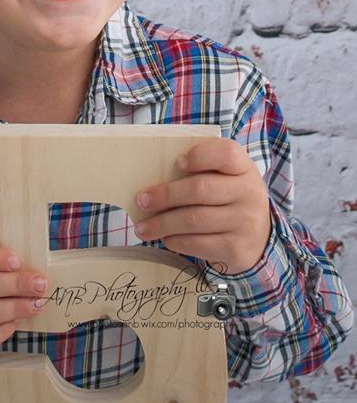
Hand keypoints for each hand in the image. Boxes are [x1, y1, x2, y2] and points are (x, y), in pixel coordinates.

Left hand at [133, 137, 271, 274]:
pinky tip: (165, 237)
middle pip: (200, 189)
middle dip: (166, 195)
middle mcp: (249, 193)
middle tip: (142, 200)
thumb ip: (202, 171)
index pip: (226, 153)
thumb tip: (154, 176)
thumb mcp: (227, 179)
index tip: (177, 162)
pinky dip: (175, 240)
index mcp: (244, 168)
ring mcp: (244, 222)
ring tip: (143, 227)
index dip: (199, 156)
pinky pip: (197, 243)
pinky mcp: (235, 248)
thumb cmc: (230, 200)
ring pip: (194, 219)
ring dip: (162, 223)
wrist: (259, 239)